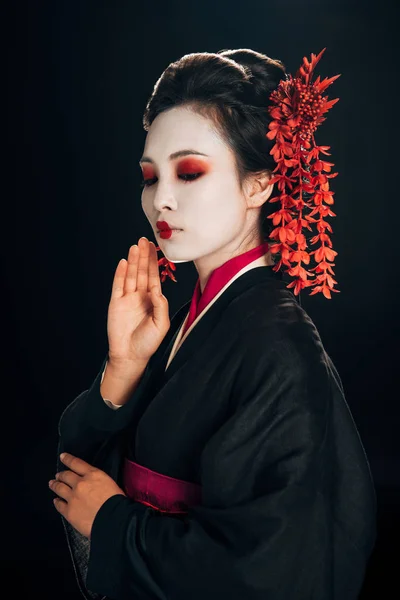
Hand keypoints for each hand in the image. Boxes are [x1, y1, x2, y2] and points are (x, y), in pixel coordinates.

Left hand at [49, 452, 126, 538]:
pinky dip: (57, 502)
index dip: (68, 459)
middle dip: (61, 475)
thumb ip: (96, 480)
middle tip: (58, 475)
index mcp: (92, 474)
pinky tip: (56, 501)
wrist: (113, 519)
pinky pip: (59, 505)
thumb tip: (91, 483)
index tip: (62, 456)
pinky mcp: (69, 511)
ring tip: (52, 484)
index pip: (76, 463)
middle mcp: (80, 483)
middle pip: (66, 476)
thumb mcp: (109, 482)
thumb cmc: (116, 500)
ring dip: (55, 485)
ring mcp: (72, 497)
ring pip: (60, 488)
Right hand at [107, 237, 169, 364]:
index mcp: (153, 300)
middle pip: (142, 272)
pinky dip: (121, 274)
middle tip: (144, 241)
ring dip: (133, 261)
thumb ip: (161, 306)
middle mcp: (140, 297)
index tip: (156, 249)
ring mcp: (128, 299)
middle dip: (143, 257)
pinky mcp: (116, 303)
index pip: (154, 277)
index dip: (155, 263)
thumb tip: (157, 289)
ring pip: (131, 276)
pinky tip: (124, 262)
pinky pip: (118, 285)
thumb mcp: (161, 325)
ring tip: (135, 247)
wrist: (130, 356)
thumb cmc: (148, 343)